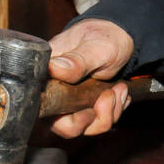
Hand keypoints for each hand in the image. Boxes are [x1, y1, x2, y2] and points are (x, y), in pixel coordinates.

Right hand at [46, 19, 134, 137]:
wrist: (120, 38)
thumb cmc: (104, 36)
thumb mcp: (95, 46)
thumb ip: (76, 60)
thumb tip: (53, 69)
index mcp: (47, 75)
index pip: (43, 108)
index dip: (66, 117)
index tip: (89, 110)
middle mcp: (54, 92)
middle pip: (65, 126)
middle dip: (95, 118)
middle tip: (110, 95)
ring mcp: (70, 102)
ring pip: (86, 127)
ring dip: (109, 112)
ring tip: (119, 89)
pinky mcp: (85, 107)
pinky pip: (98, 122)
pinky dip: (114, 111)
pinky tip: (119, 92)